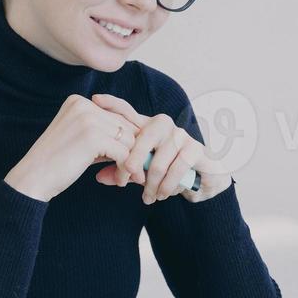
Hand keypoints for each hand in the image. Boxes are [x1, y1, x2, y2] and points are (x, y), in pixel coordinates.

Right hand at [4, 94, 141, 201]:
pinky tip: (119, 181)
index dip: (126, 139)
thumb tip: (139, 137)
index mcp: (78, 101)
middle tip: (134, 172)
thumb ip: (103, 132)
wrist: (33, 178)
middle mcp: (84, 105)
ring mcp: (88, 119)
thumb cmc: (56, 163)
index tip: (129, 159)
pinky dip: (125, 169)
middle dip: (132, 150)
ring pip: (129, 140)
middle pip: (125, 126)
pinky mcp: (93, 137)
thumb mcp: (80, 139)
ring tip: (123, 178)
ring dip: (130, 161)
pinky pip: (124, 153)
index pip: (116, 116)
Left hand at [89, 93, 228, 203]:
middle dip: (130, 163)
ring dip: (151, 184)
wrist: (202, 180)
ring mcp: (180, 135)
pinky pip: (176, 169)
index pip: (128, 111)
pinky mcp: (195, 148)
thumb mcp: (142, 173)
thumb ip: (122, 172)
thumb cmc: (167, 171)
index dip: (113, 104)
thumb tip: (99, 178)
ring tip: (148, 198)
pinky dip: (167, 186)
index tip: (95, 99)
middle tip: (124, 181)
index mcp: (147, 127)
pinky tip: (162, 195)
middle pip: (141, 139)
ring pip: (157, 161)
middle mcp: (163, 125)